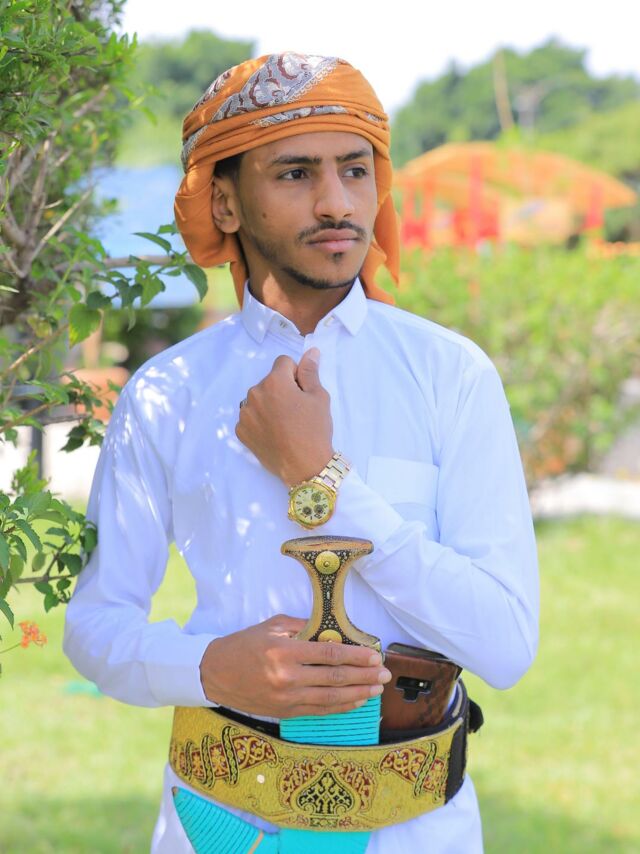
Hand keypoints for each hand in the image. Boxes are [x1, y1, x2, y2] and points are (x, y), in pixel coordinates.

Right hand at [199, 614, 390, 717]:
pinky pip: (319, 710)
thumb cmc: (243, 645)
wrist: (214, 673)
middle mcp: (287, 677)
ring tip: (377, 689)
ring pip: (331, 698)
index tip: (374, 655)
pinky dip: (341, 706)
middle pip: (335, 678)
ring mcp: (286, 698)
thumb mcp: (271, 625)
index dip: (355, 656)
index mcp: (284, 651)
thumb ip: (302, 626)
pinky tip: (356, 701)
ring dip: (358, 693)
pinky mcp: (284, 712)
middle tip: (384, 673)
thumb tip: (331, 630)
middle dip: (364, 676)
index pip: (329, 654)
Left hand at [235, 348, 332, 485]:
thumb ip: (310, 372)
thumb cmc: (315, 430)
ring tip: (284, 424)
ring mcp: (245, 413)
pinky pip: (250, 417)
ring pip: (258, 398)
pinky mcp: (240, 430)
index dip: (296, 375)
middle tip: (296, 411)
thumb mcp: (319, 397)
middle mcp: (254, 393)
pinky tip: (273, 433)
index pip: (283, 363)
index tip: (302, 393)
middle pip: (269, 381)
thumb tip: (311, 351)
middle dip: (281, 389)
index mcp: (274, 382)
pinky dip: (259, 421)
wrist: (304, 467)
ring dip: (269, 404)